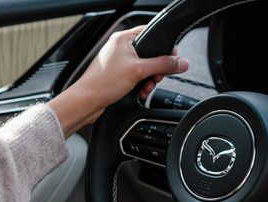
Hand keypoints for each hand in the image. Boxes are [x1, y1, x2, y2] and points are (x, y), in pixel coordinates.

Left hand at [48, 25, 189, 137]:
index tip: (171, 59)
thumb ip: (163, 65)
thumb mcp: (139, 71)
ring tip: (147, 87)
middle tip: (157, 77)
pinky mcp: (117, 75)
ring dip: (150, 79)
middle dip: (157, 68)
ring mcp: (118, 62)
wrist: (86, 102)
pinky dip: (141, 84)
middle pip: (150, 53)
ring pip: (144, 67)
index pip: (151, 33)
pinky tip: (141, 92)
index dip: (164, 47)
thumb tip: (181, 62)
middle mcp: (120, 48)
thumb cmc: (102, 83)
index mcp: (123, 39)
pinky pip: (136, 76)